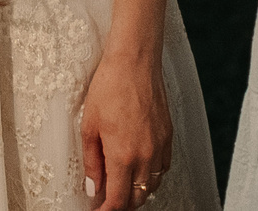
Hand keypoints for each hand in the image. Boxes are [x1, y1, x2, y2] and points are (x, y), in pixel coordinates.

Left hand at [80, 47, 173, 210]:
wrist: (135, 61)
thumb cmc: (110, 87)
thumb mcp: (90, 126)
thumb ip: (92, 162)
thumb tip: (93, 187)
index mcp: (124, 156)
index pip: (118, 201)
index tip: (97, 210)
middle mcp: (146, 156)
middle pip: (137, 198)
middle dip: (121, 204)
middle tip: (105, 198)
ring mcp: (160, 147)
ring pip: (151, 186)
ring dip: (136, 192)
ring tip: (120, 184)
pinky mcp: (168, 136)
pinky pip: (162, 169)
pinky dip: (150, 176)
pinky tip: (138, 168)